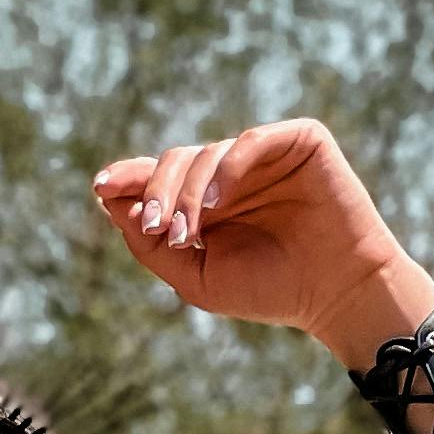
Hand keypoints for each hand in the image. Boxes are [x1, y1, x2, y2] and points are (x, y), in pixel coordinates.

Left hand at [92, 118, 433, 368]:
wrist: (333, 292)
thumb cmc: (270, 290)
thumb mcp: (197, 278)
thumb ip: (151, 246)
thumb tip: (109, 203)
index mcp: (206, 202)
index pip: (159, 178)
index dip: (128, 178)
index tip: (99, 186)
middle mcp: (231, 174)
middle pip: (175, 160)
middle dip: (156, 192)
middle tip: (154, 227)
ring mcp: (264, 155)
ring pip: (206, 152)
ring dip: (187, 191)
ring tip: (187, 230)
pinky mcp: (299, 141)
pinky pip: (251, 140)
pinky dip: (228, 167)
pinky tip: (216, 202)